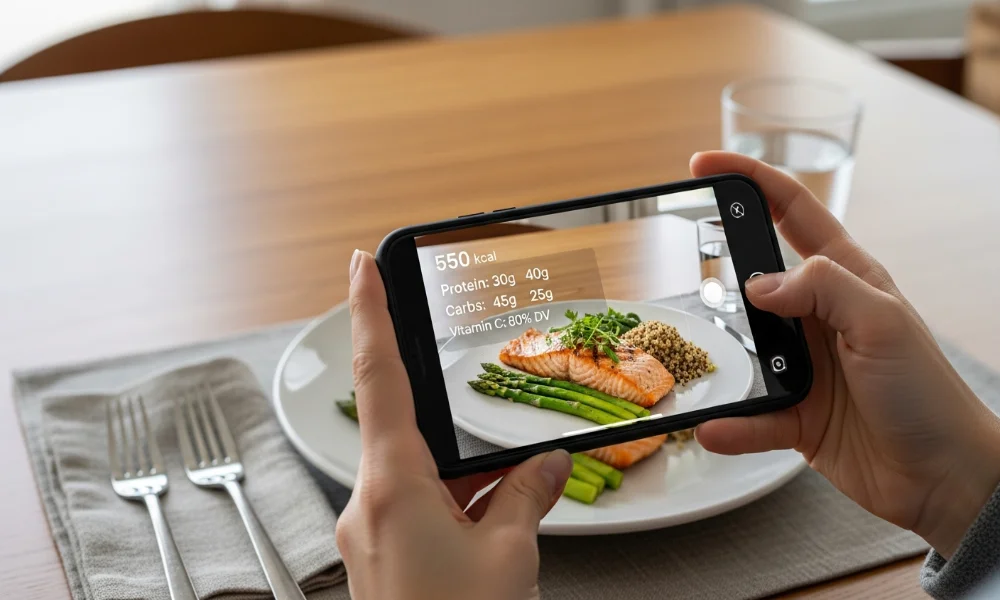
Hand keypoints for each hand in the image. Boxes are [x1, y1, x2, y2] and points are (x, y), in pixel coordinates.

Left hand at [336, 250, 572, 599]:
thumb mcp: (508, 556)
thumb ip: (525, 497)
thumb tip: (545, 466)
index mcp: (392, 487)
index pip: (378, 377)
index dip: (368, 313)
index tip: (361, 266)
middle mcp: (370, 503)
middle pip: (407, 430)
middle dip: (449, 420)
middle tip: (483, 420)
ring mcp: (371, 533)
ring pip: (419, 475)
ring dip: (464, 478)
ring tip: (512, 500)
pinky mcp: (382, 558)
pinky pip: (419, 509)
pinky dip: (458, 507)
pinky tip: (495, 524)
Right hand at [691, 152, 999, 558]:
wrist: (943, 476)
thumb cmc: (927, 392)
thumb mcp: (881, 321)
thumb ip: (821, 288)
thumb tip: (758, 285)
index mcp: (845, 279)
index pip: (791, 211)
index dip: (750, 180)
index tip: (704, 165)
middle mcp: (818, 317)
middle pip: (755, 278)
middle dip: (718, 272)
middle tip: (683, 268)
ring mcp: (804, 366)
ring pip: (743, 350)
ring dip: (721, 359)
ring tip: (692, 361)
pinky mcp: (794, 415)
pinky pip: (751, 416)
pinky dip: (732, 425)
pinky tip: (715, 430)